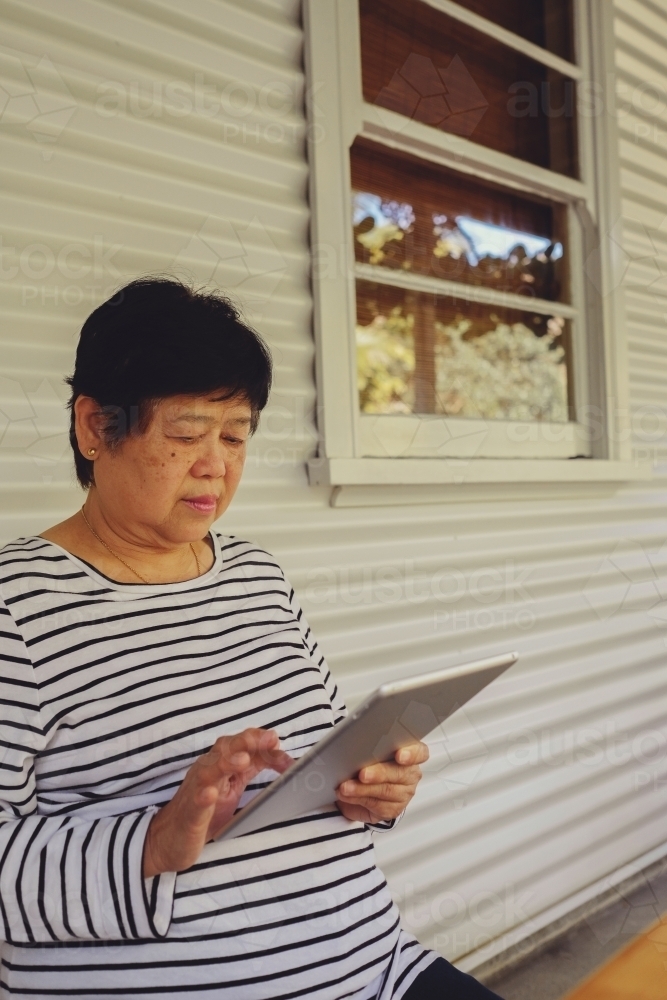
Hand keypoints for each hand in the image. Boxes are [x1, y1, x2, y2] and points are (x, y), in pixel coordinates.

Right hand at [143, 728, 292, 876]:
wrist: (169, 840)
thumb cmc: (204, 812)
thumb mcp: (232, 786)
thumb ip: (251, 767)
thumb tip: (277, 752)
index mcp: (220, 764)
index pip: (242, 745)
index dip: (262, 743)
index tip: (280, 746)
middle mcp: (207, 771)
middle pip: (226, 748)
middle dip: (247, 742)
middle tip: (269, 740)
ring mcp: (197, 791)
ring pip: (209, 770)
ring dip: (226, 762)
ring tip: (243, 760)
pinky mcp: (190, 814)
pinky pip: (195, 802)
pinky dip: (203, 796)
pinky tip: (210, 794)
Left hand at [335, 741, 428, 824]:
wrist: (361, 789)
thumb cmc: (368, 763)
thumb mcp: (369, 749)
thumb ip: (369, 746)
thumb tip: (355, 745)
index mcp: (410, 753)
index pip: (420, 752)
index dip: (411, 754)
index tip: (399, 755)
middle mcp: (410, 774)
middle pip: (399, 773)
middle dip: (379, 773)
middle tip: (362, 774)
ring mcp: (404, 793)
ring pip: (386, 791)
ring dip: (362, 789)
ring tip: (346, 787)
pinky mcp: (393, 809)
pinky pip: (377, 805)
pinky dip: (359, 799)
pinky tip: (348, 795)